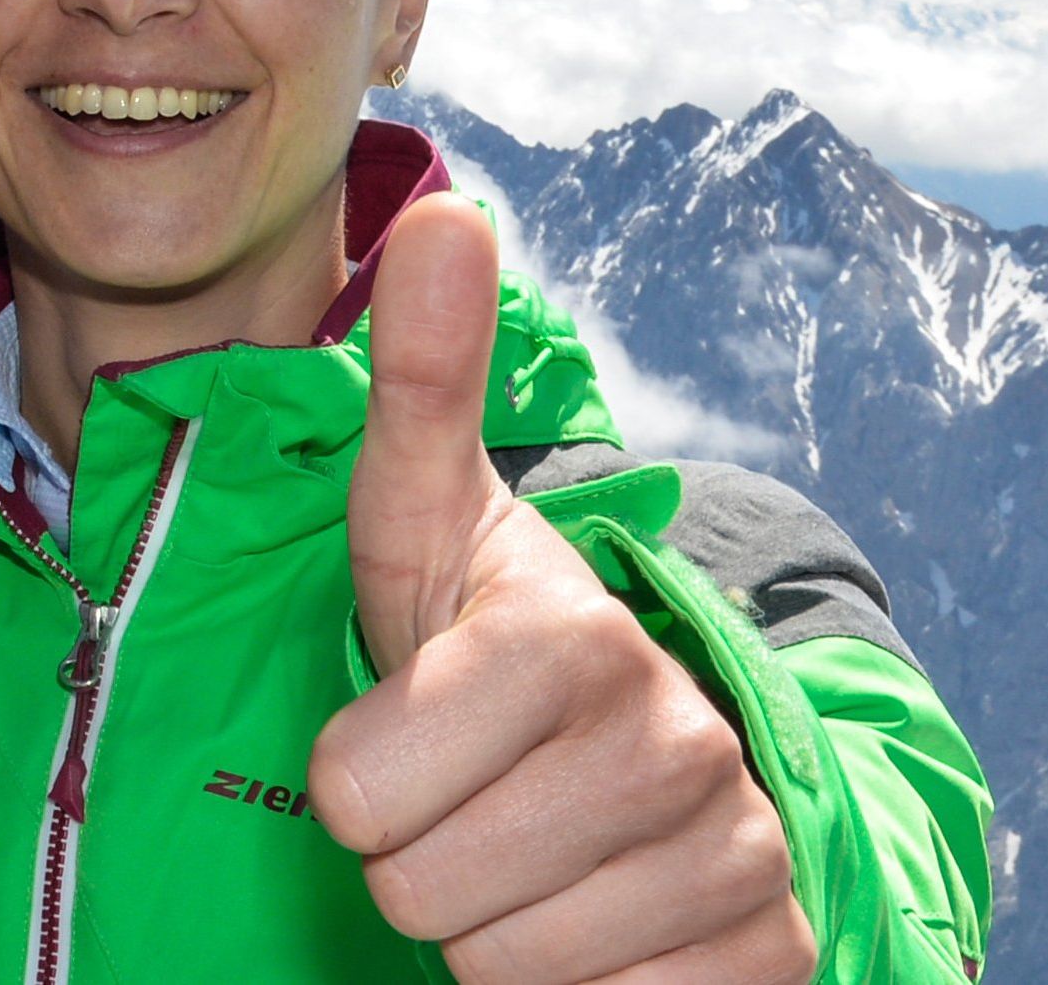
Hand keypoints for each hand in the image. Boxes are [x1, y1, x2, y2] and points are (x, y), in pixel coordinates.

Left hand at [308, 196, 815, 984]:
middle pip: (420, 895)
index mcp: (564, 637)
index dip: (347, 780)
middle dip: (412, 857)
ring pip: (498, 973)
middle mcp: (670, 743)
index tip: (386, 739)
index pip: (357, 791)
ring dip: (484, 928)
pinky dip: (569, 984)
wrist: (632, 745)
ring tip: (513, 844)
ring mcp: (731, 857)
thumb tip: (448, 208)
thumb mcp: (421, 513)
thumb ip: (419, 378)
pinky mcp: (768, 960)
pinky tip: (586, 908)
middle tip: (453, 796)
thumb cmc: (483, 631)